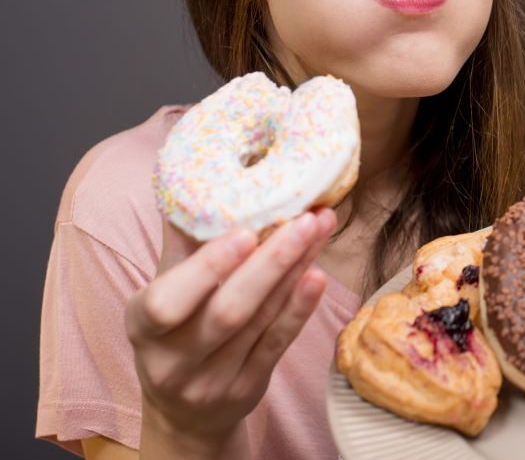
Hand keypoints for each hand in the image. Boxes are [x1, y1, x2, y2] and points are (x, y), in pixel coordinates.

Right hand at [125, 209, 336, 455]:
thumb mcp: (165, 288)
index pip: (167, 303)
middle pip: (227, 311)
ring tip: (321, 228)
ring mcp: (211, 381)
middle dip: (271, 262)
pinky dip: (300, 308)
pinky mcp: (247, 388)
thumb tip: (198, 173)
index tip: (246, 230)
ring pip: (260, 321)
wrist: (184, 411)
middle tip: (304, 218)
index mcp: (142, 325)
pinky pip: (277, 344)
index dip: (207, 268)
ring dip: (296, 270)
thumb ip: (182, 240)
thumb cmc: (175, 330)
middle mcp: (173, 360)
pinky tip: (319, 275)